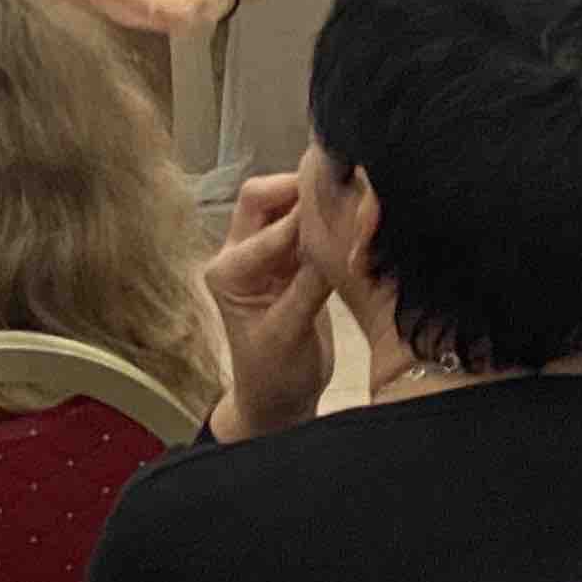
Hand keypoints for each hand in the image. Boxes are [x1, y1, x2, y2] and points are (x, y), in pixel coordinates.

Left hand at [203, 167, 336, 441]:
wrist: (279, 399)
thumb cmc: (277, 373)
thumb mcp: (290, 333)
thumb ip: (309, 285)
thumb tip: (335, 238)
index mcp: (228, 270)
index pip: (266, 227)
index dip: (303, 211)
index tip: (339, 193)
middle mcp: (239, 254)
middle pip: (263, 200)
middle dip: (299, 187)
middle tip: (344, 181)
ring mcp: (264, 256)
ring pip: (284, 209)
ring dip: (313, 200)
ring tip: (353, 193)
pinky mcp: (288, 262)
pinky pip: (304, 229)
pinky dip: (326, 220)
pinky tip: (353, 216)